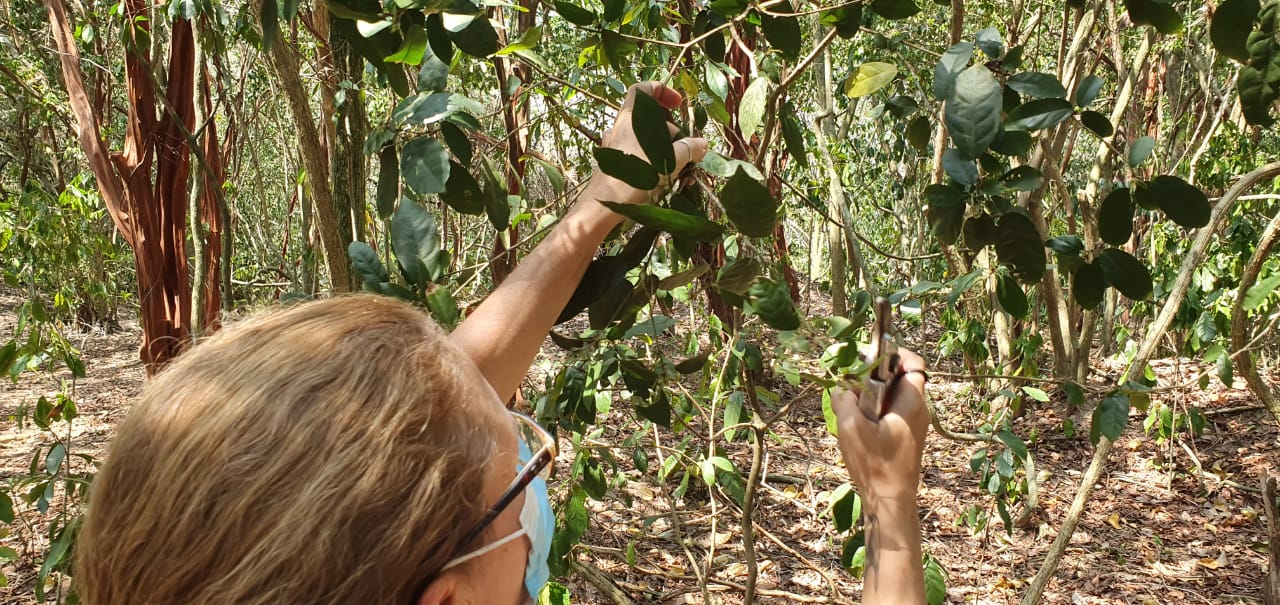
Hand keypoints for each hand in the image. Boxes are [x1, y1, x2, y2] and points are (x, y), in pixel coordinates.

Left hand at [593, 81, 708, 203]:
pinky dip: (655, 164)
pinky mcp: (616, 165)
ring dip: (667, 152)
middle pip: (651, 119)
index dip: (662, 91)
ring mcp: (616, 147)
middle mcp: (620, 129)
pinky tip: (668, 181)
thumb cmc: (634, 177)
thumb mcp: (668, 161)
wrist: (603, 207)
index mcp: (630, 118)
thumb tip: (701, 144)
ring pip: (647, 141)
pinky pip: (640, 157)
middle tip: (687, 149)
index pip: (643, 90)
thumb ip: (688, 149)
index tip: (678, 104)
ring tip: (682, 171)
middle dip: (673, 132)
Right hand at [830, 348, 929, 509]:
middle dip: (873, 377)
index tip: (869, 358)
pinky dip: (874, 412)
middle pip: (898, 378)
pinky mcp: (906, 438)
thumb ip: (844, 399)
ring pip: (892, 397)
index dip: (893, 354)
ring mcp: (914, 425)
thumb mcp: (850, 427)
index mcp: (911, 402)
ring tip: (851, 408)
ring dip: (871, 397)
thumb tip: (842, 388)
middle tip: (851, 385)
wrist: (890, 501)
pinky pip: (891, 413)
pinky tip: (857, 427)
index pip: (913, 362)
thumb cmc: (875, 464)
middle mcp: (918, 410)